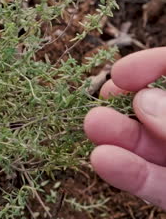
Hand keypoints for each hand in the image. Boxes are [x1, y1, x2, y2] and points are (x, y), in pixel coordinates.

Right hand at [84, 47, 165, 208]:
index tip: (121, 74)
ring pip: (149, 146)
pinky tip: (102, 160)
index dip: (153, 66)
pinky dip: (126, 174)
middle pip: (156, 109)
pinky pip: (152, 183)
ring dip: (117, 136)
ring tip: (92, 126)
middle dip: (125, 103)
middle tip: (99, 103)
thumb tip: (145, 100)